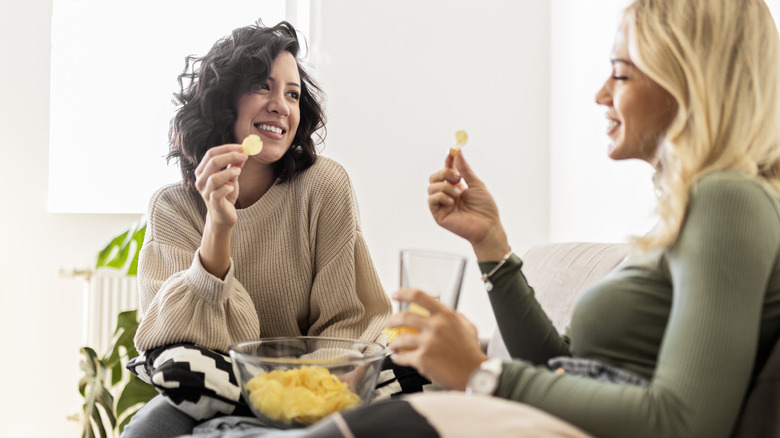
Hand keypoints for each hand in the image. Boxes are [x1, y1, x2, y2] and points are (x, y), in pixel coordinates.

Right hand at [194, 144, 247, 277]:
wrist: (223, 216)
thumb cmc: (225, 195)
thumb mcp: (231, 178)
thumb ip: (235, 165)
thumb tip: (244, 152)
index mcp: (203, 170)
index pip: (211, 153)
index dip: (227, 148)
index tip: (243, 147)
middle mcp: (200, 180)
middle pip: (213, 162)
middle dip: (231, 156)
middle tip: (245, 156)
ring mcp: (205, 192)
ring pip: (214, 177)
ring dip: (229, 172)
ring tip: (239, 172)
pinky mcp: (212, 202)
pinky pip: (218, 192)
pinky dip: (228, 187)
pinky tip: (232, 188)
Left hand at [387, 288, 487, 390]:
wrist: (474, 374)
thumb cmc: (471, 353)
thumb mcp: (467, 327)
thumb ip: (455, 317)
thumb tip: (443, 310)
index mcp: (445, 315)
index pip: (419, 296)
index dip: (403, 294)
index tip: (395, 295)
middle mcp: (436, 326)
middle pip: (404, 317)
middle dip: (392, 320)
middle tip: (389, 324)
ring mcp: (428, 343)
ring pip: (400, 338)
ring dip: (393, 342)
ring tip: (393, 345)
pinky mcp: (422, 359)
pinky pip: (403, 356)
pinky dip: (398, 357)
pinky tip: (398, 358)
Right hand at [427, 152, 509, 260]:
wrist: (488, 226)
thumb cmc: (485, 208)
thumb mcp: (476, 184)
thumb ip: (465, 169)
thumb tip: (458, 152)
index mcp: (456, 186)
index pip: (446, 170)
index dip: (448, 160)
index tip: (452, 150)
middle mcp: (447, 194)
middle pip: (434, 177)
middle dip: (444, 173)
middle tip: (458, 177)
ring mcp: (442, 205)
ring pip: (431, 187)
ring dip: (445, 187)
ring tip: (459, 194)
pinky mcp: (438, 215)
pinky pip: (431, 200)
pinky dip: (441, 196)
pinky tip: (452, 202)